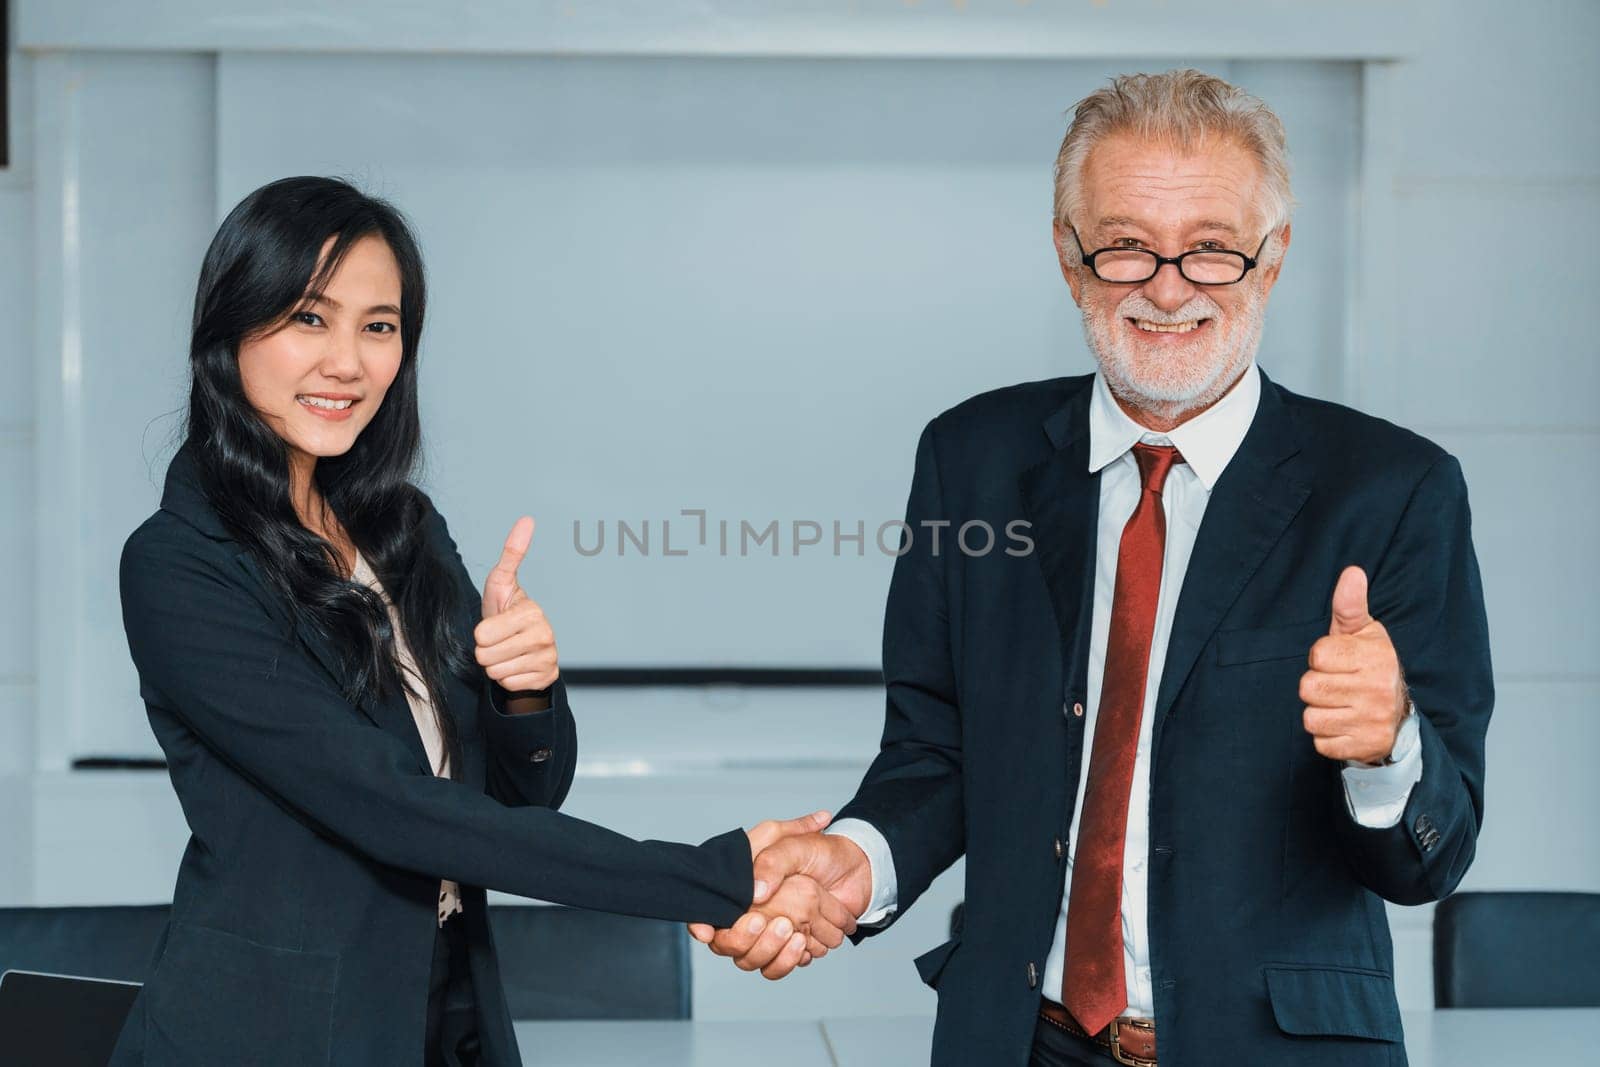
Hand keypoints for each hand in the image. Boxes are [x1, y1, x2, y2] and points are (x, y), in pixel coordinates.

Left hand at [473, 517, 558, 698]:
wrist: (522, 646)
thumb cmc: (505, 612)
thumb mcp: (501, 583)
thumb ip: (512, 553)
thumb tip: (527, 519)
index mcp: (533, 611)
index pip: (483, 635)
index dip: (480, 634)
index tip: (493, 625)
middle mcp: (545, 634)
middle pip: (487, 656)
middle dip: (486, 652)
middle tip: (498, 642)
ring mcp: (549, 658)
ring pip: (497, 673)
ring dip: (496, 666)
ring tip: (506, 653)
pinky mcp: (548, 677)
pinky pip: (510, 685)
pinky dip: (508, 679)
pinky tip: (517, 666)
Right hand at [690, 829, 873, 979]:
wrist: (856, 871)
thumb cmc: (819, 853)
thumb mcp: (793, 846)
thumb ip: (771, 863)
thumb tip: (756, 893)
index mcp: (740, 887)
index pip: (707, 911)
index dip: (700, 924)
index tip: (705, 930)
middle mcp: (747, 914)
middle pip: (726, 943)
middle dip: (742, 938)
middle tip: (764, 921)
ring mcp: (766, 935)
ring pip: (750, 960)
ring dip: (769, 951)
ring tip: (795, 932)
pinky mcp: (784, 949)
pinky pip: (776, 967)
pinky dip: (789, 960)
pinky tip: (804, 944)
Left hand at [1300, 565, 1408, 765]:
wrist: (1398, 716)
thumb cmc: (1370, 666)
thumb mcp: (1363, 633)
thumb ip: (1350, 605)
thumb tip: (1352, 572)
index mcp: (1375, 657)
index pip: (1317, 655)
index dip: (1320, 658)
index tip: (1337, 661)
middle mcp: (1376, 690)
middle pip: (1308, 687)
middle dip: (1316, 686)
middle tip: (1336, 685)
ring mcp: (1371, 721)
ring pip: (1311, 718)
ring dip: (1319, 713)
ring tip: (1339, 705)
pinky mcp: (1365, 747)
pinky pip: (1321, 744)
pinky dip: (1327, 737)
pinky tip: (1344, 725)